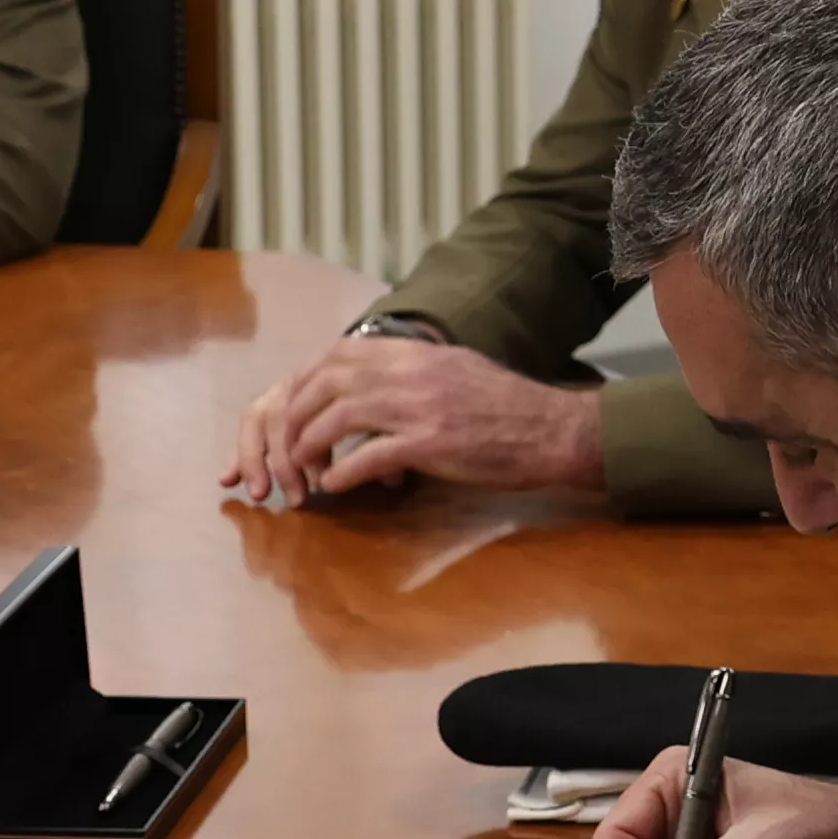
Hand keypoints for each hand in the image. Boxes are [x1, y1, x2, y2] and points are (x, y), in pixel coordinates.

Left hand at [219, 331, 602, 507]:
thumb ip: (411, 368)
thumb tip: (373, 378)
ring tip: (303, 469)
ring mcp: (417, 406)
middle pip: (326, 383)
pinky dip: (342, 474)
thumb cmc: (505, 405)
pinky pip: (367, 456)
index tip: (292, 407)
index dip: (304, 381)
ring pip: (337, 418)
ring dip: (310, 447)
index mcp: (412, 351)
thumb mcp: (454, 368)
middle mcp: (408, 371)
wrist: (550, 429)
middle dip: (296, 415)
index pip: (336, 354)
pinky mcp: (428, 443)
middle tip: (287, 445)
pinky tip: (335, 487)